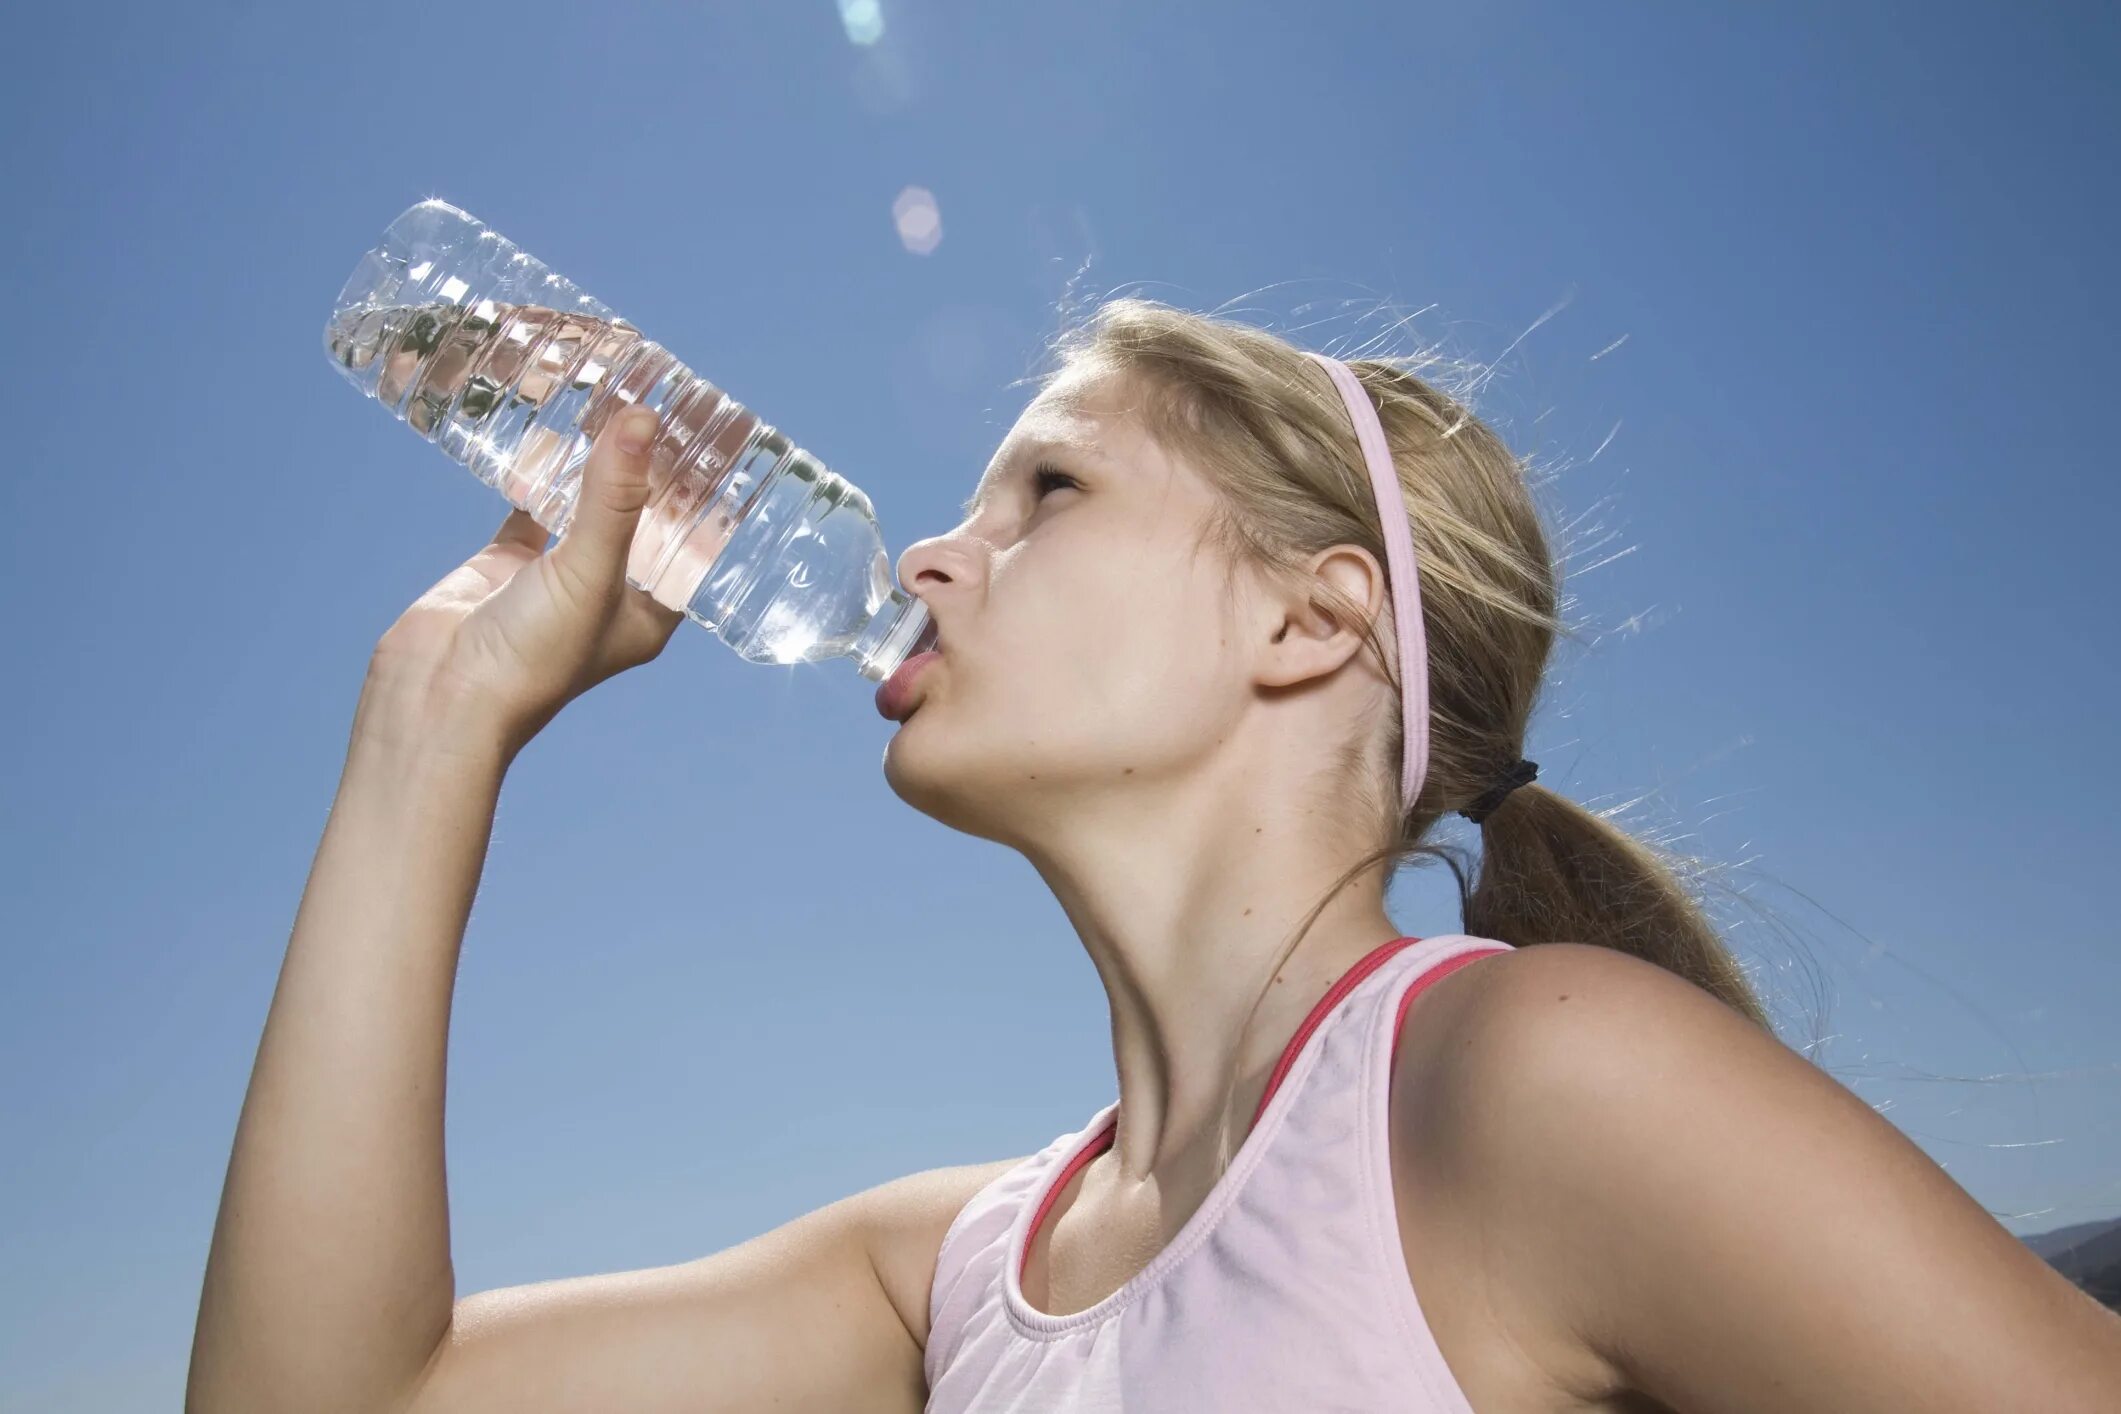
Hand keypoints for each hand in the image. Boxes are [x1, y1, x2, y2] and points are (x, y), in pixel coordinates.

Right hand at [362, 406, 684, 759]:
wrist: (439, 696)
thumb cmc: (531, 659)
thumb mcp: (589, 573)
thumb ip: (614, 497)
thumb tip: (644, 420)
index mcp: (648, 612)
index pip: (693, 546)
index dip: (705, 498)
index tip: (718, 443)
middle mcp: (608, 593)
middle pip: (642, 519)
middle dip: (652, 470)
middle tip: (667, 406)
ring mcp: (556, 576)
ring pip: (587, 506)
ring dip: (599, 464)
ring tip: (617, 404)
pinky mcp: (508, 563)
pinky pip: (532, 507)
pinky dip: (539, 474)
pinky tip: (550, 433)